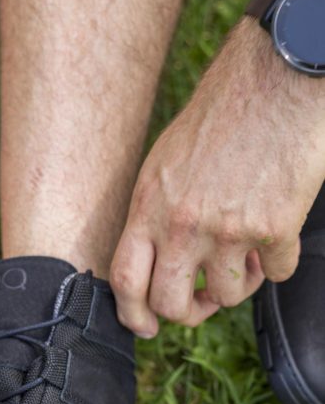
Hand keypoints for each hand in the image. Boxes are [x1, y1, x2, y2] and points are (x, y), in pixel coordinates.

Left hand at [110, 17, 324, 336]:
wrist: (277, 78)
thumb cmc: (222, 114)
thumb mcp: (166, 161)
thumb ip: (157, 213)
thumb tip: (157, 261)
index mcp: (149, 205)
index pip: (124, 279)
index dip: (132, 314)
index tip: (144, 326)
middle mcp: (182, 223)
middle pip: (171, 304)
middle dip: (189, 313)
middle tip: (204, 302)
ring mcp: (229, 229)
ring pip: (228, 296)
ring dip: (240, 284)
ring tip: (247, 255)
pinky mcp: (275, 227)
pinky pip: (277, 272)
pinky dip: (278, 260)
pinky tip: (278, 230)